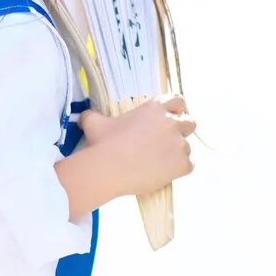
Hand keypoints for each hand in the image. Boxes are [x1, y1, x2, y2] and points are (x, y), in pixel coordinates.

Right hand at [81, 94, 195, 196]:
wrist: (108, 169)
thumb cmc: (102, 144)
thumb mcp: (94, 123)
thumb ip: (93, 115)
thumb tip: (85, 115)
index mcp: (154, 108)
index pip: (179, 101)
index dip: (177, 110)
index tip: (170, 119)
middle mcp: (171, 123)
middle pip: (190, 123)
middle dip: (182, 132)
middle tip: (166, 143)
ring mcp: (179, 144)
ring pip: (187, 148)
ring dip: (176, 154)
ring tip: (158, 163)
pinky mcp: (182, 164)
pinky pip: (188, 166)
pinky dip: (178, 171)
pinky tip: (162, 174)